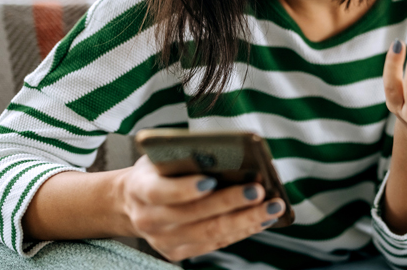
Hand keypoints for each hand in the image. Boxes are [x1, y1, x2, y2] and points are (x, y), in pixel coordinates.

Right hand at [116, 156, 285, 260]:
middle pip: (194, 215)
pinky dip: (242, 230)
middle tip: (260, 190)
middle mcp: (149, 219)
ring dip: (246, 220)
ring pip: (210, 233)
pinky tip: (263, 218)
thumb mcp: (162, 156)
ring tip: (273, 207)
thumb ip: (186, 156)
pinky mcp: (178, 252)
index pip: (161, 192)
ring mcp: (163, 240)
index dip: (186, 188)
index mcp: (140, 189)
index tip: (212, 180)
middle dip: (231, 202)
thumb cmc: (158, 171)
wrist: (134, 202)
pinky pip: (216, 243)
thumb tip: (229, 154)